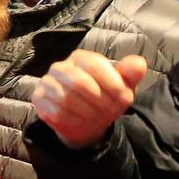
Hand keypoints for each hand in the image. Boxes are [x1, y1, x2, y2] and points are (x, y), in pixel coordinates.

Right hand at [33, 50, 147, 148]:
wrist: (88, 120)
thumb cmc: (105, 97)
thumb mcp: (123, 86)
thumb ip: (131, 73)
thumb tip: (139, 64)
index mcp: (81, 58)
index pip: (95, 65)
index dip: (112, 83)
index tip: (124, 98)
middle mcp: (60, 67)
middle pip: (79, 82)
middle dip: (100, 101)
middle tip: (110, 110)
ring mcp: (47, 83)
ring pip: (66, 99)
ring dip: (88, 112)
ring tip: (97, 116)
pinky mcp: (39, 100)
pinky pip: (56, 112)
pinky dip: (74, 120)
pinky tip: (81, 120)